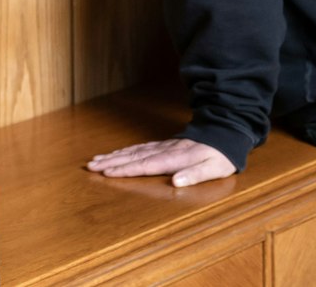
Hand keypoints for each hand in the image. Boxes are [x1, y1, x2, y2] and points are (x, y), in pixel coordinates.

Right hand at [85, 137, 236, 186]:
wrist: (224, 133)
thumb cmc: (220, 156)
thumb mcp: (214, 168)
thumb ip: (195, 175)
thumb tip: (175, 182)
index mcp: (174, 159)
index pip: (144, 165)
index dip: (125, 169)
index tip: (106, 172)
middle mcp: (164, 151)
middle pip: (133, 157)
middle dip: (111, 162)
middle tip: (90, 166)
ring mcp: (163, 146)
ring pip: (133, 151)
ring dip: (114, 156)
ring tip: (96, 160)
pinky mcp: (164, 145)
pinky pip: (140, 148)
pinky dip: (125, 151)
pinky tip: (117, 153)